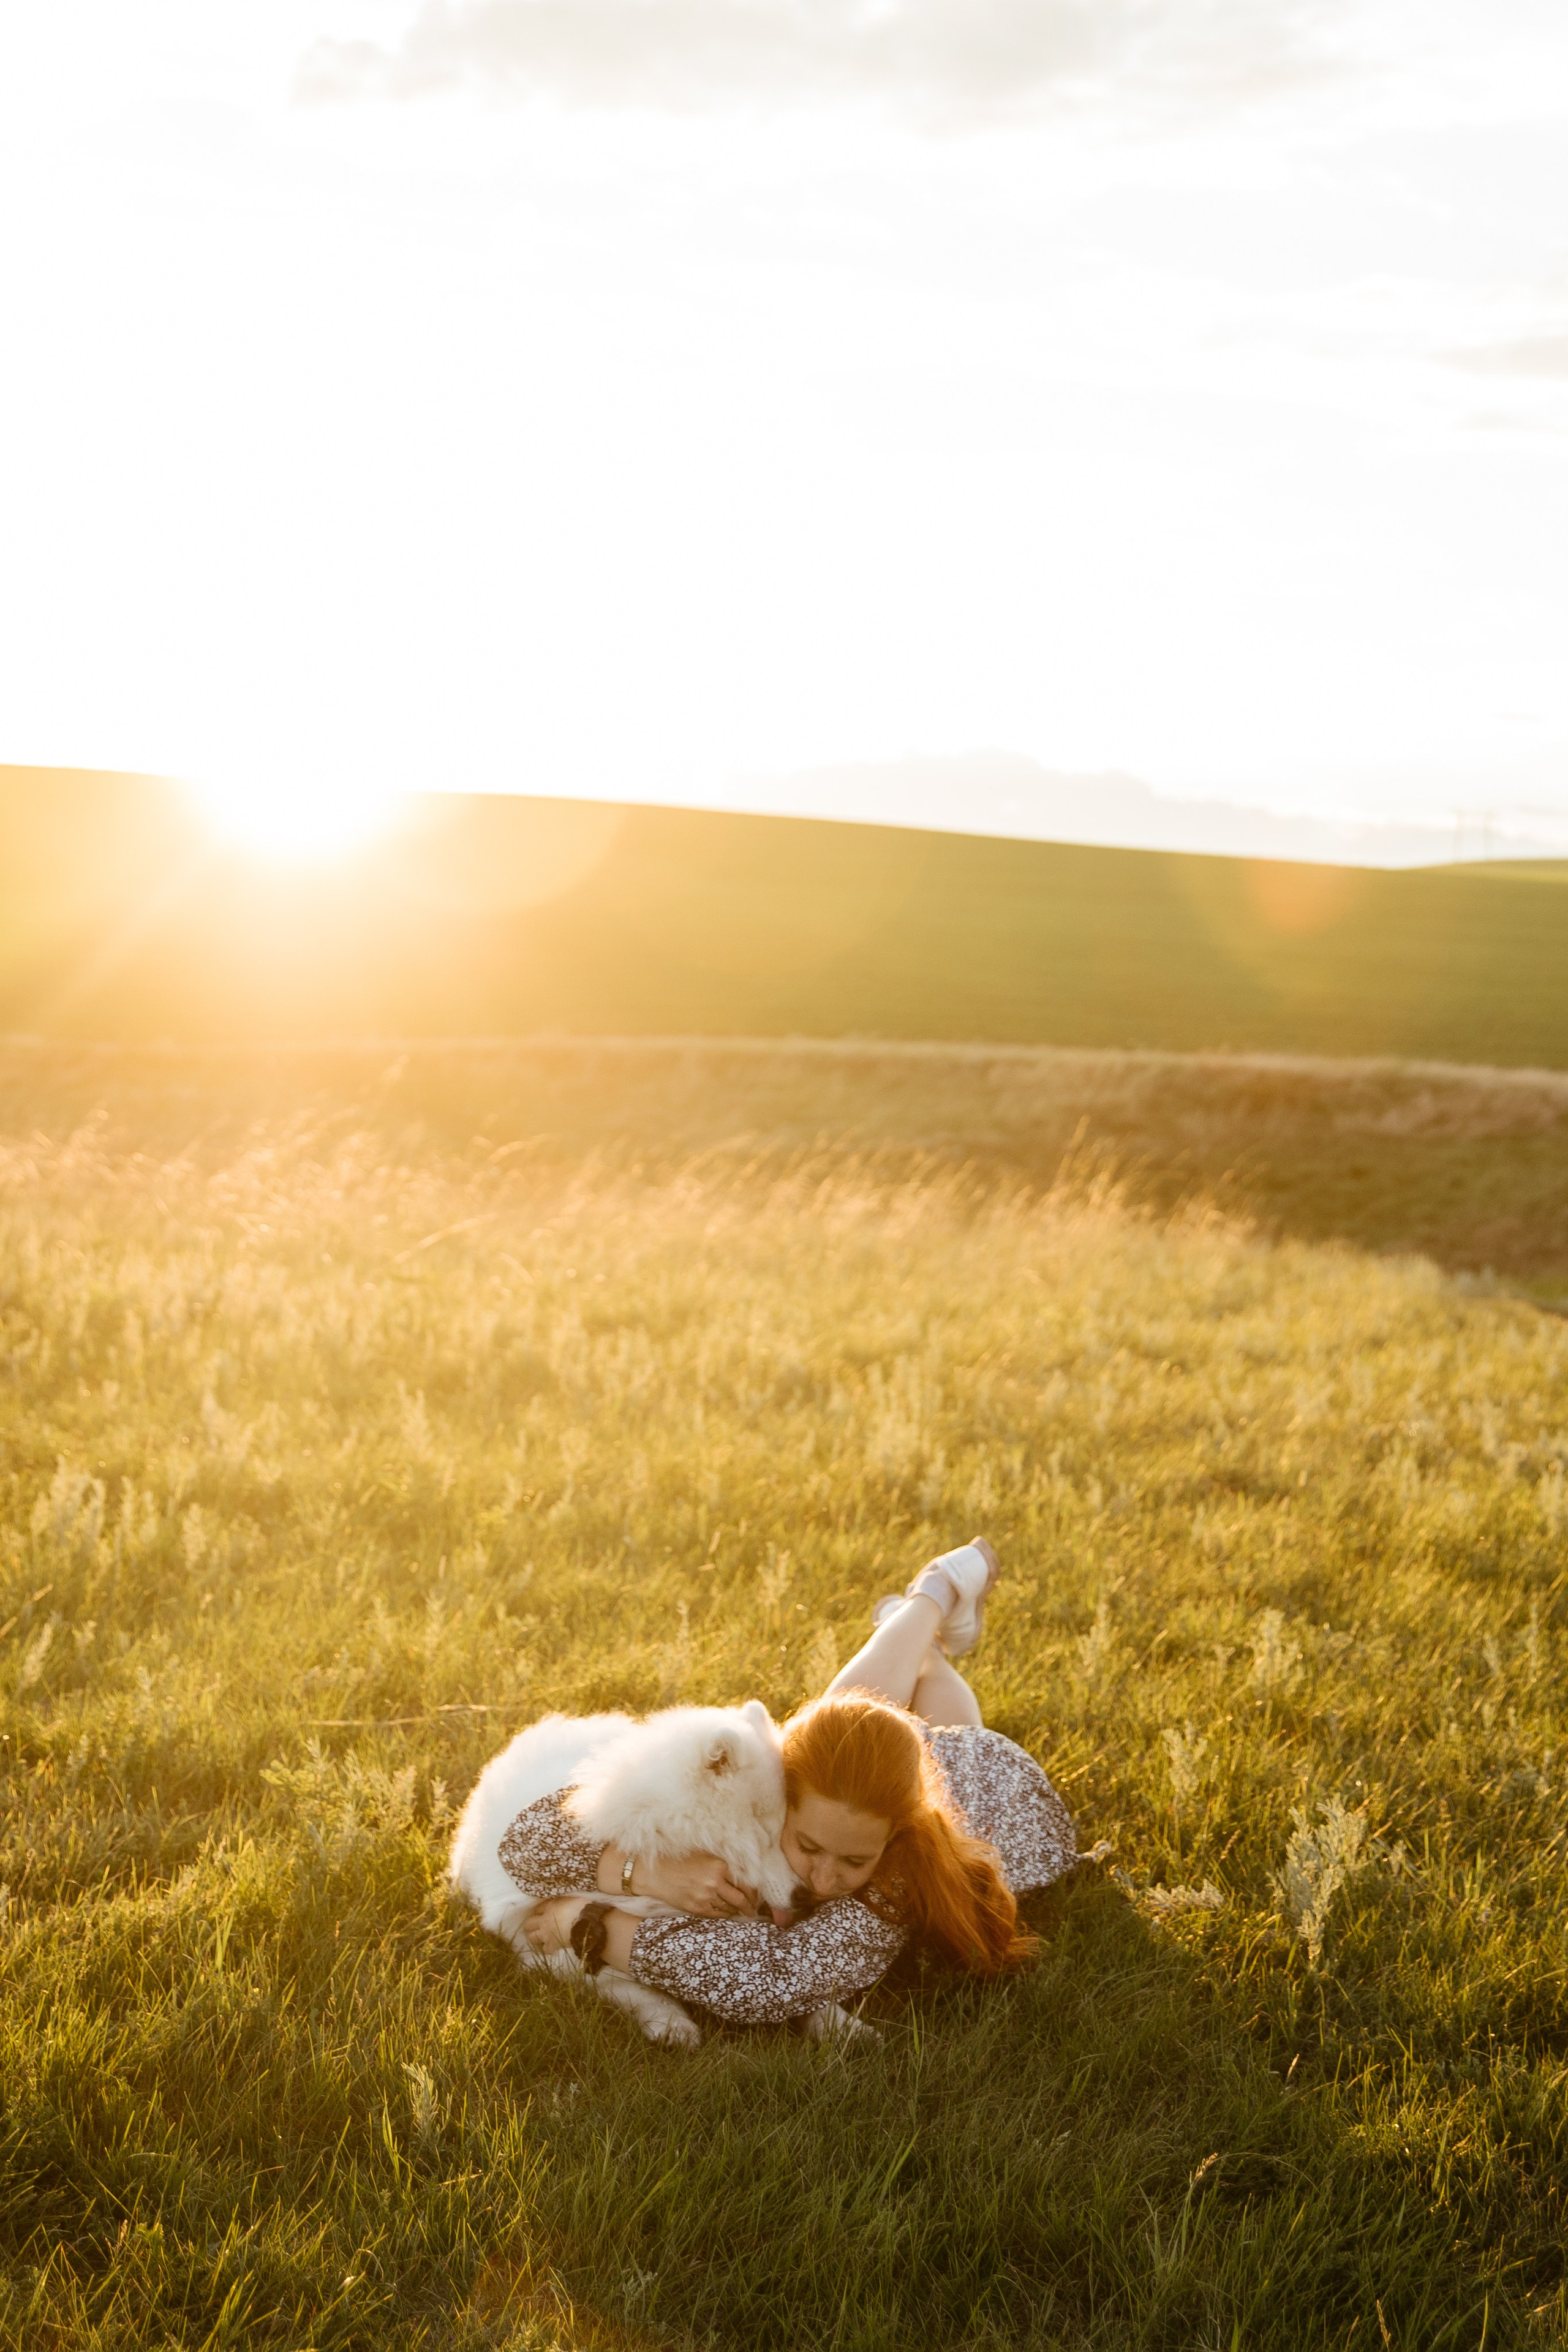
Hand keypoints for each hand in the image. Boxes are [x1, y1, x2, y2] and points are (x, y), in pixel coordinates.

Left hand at [525, 1896, 588, 1954]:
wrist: (588, 1923)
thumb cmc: (582, 1907)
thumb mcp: (570, 1898)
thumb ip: (561, 1901)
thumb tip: (559, 1903)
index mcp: (550, 1906)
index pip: (537, 1909)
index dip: (538, 1911)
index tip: (541, 1913)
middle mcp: (544, 1920)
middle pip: (529, 1924)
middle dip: (530, 1925)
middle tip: (535, 1925)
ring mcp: (547, 1934)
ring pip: (532, 1938)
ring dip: (534, 1937)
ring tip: (539, 1937)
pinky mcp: (553, 1945)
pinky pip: (545, 1950)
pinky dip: (547, 1948)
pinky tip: (550, 1946)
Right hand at [637, 1852, 758, 1916]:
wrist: (654, 1873)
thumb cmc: (679, 1859)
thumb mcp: (704, 1854)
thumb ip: (723, 1862)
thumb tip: (743, 1872)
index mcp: (719, 1865)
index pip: (746, 1882)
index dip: (754, 1892)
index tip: (757, 1896)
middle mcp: (715, 1882)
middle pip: (741, 1899)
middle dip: (750, 1906)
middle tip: (754, 1910)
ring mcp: (706, 1897)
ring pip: (730, 1908)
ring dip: (738, 1911)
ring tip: (743, 1912)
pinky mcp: (697, 1908)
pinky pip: (717, 1914)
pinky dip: (725, 1914)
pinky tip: (728, 1913)